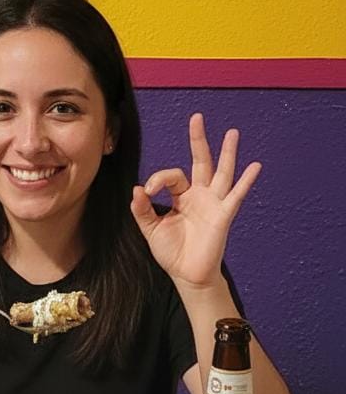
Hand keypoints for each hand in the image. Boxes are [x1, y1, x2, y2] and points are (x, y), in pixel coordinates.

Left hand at [130, 113, 260, 287]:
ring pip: (221, 172)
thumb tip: (137, 188)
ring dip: (227, 153)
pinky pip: (235, 196)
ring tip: (232, 132)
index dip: (157, 179)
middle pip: (200, 162)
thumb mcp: (151, 229)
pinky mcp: (223, 216)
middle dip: (198, 140)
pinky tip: (255, 166)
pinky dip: (246, 181)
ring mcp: (213, 204)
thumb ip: (143, 210)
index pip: (171, 176)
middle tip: (196, 117)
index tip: (147, 191)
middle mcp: (199, 196)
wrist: (187, 276)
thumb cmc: (172, 253)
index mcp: (181, 197)